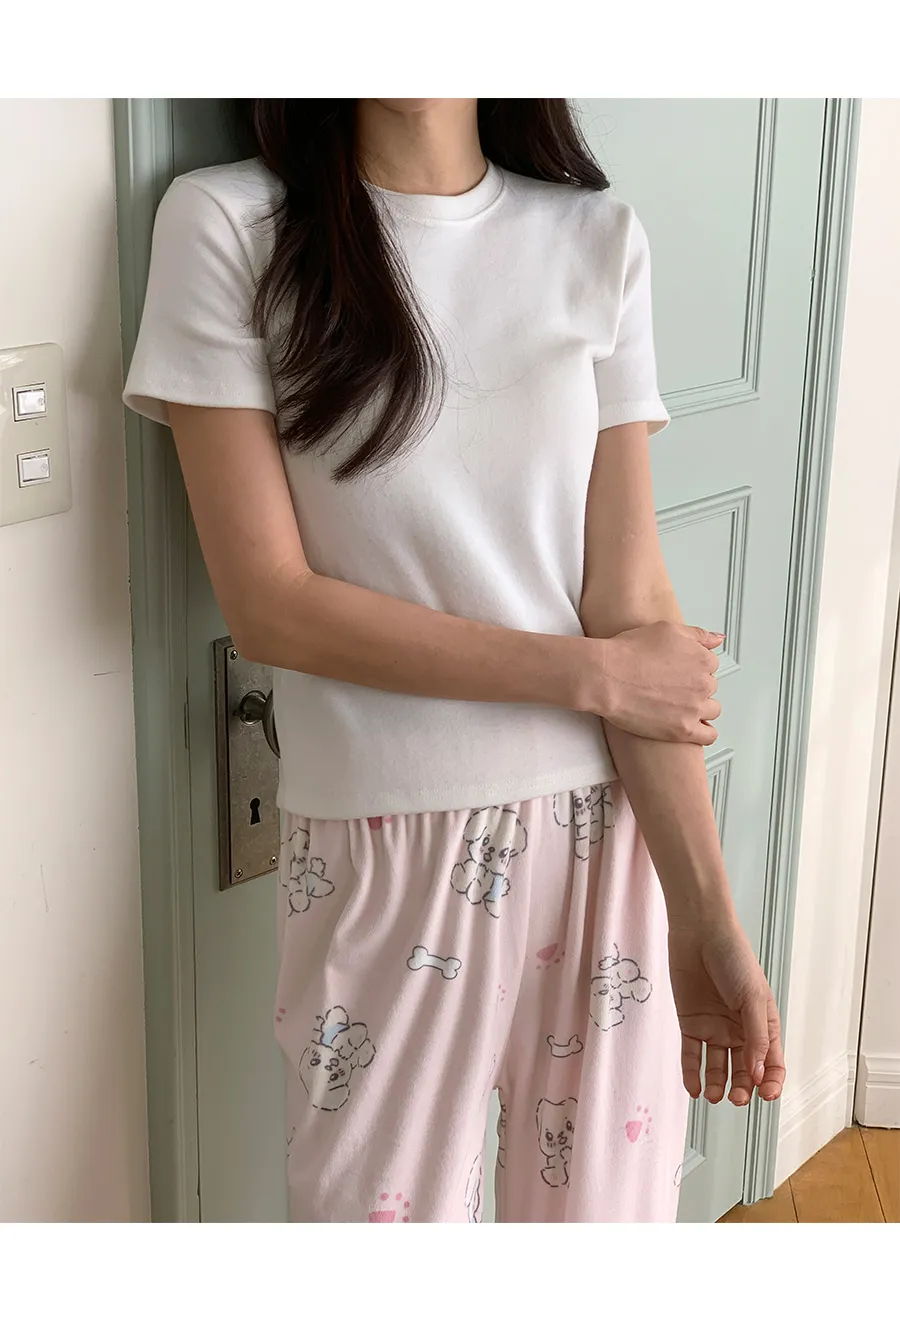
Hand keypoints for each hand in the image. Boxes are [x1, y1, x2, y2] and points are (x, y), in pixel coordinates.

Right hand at [595, 622, 722, 743]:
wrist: (606, 677)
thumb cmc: (629, 652)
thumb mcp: (666, 629)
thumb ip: (698, 635)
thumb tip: (718, 640)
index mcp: (703, 658)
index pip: (710, 664)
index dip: (691, 667)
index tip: (677, 671)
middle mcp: (704, 683)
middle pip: (709, 687)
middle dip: (693, 686)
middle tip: (669, 686)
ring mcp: (695, 708)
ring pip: (711, 710)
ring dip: (699, 708)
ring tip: (676, 705)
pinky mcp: (683, 730)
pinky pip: (709, 735)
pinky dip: (703, 731)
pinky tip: (688, 725)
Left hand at [667, 914, 785, 1105]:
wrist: (699, 933)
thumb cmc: (734, 958)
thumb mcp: (752, 998)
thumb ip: (755, 1037)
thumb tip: (758, 1074)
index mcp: (763, 1024)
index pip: (772, 1063)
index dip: (771, 1082)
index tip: (766, 1095)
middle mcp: (739, 1030)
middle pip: (745, 1071)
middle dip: (743, 1088)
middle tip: (736, 1097)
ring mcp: (714, 1028)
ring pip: (718, 1068)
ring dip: (717, 1085)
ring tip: (713, 1095)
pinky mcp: (691, 1023)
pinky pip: (692, 1056)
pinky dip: (692, 1074)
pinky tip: (694, 1089)